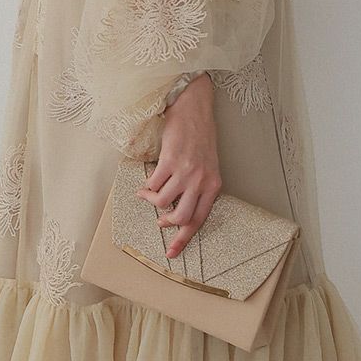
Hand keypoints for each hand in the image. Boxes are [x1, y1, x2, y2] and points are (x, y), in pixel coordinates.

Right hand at [135, 74, 219, 259]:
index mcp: (213, 185)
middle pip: (182, 218)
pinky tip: (146, 182)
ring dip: (151, 201)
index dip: (184, 238)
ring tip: (147, 194)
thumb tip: (178, 207)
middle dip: (167, 224)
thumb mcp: (208, 165)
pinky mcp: (170, 161)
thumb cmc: (200, 136)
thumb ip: (199, 186)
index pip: (199, 219)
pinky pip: (154, 185)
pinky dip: (147, 187)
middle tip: (159, 222)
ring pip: (162, 203)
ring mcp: (186, 172)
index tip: (173, 251)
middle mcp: (201, 181)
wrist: (194, 109)